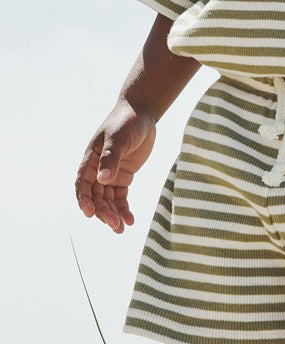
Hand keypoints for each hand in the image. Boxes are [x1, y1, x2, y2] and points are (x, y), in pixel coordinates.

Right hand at [75, 101, 155, 232]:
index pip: (83, 184)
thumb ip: (111, 158)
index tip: (90, 214)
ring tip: (121, 229)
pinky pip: (120, 196)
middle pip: (96, 197)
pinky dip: (124, 208)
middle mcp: (97, 169)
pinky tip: (130, 220)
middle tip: (115, 226)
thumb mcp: (118, 138)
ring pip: (108, 200)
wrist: (142, 114)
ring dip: (113, 214)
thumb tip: (103, 179)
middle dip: (104, 212)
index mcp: (90, 159)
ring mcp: (110, 174)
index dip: (85, 200)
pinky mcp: (123, 176)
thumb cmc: (126, 122)